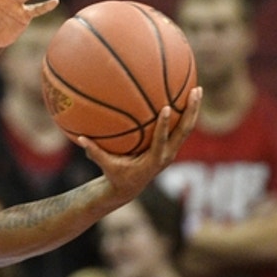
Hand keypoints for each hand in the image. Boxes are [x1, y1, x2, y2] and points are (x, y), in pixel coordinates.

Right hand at [79, 87, 202, 201]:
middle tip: (195, 91)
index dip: (165, 125)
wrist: (130, 188)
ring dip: (194, 109)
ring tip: (197, 89)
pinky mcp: (172, 146)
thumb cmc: (117, 174)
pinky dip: (186, 113)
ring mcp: (173, 151)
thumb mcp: (106, 165)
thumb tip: (78, 138)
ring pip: (188, 128)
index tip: (167, 108)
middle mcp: (167, 155)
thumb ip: (95, 152)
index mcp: (154, 160)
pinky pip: (182, 128)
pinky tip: (185, 95)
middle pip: (184, 131)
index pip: (161, 141)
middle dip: (191, 111)